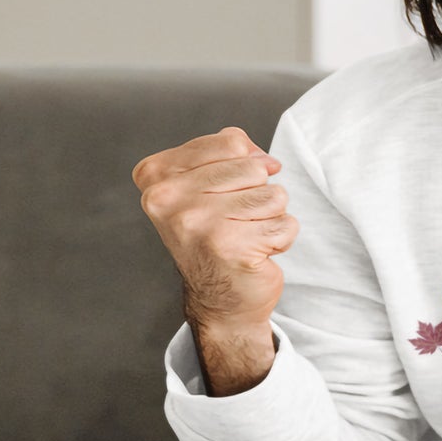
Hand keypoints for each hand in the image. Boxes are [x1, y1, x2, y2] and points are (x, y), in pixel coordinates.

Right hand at [133, 127, 296, 390]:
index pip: (231, 141)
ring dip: (269, 217)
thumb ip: (232, 153)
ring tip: (245, 235)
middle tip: (235, 221)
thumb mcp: (209, 181)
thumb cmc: (217, 232)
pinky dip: (279, 239)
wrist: (219, 299)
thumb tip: (267, 161)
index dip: (243, 165)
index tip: (223, 194)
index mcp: (156, 176)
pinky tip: (254, 253)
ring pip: (274, 195)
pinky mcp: (229, 247)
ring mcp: (196, 223)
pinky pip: (285, 224)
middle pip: (254, 168)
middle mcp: (168, 198)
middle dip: (257, 194)